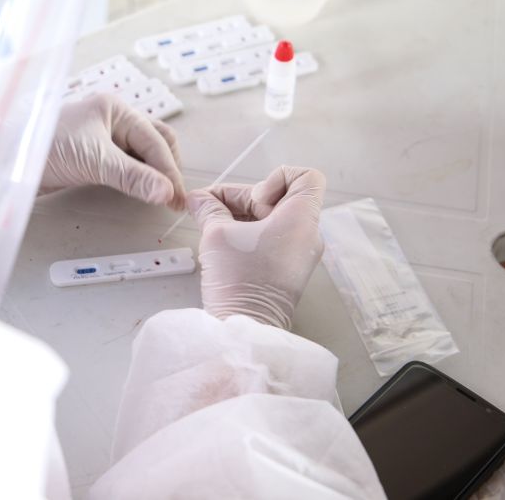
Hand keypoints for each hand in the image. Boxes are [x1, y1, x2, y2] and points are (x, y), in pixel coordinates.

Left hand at [40, 94, 185, 209]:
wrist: (4, 160)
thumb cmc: (45, 148)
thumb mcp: (94, 161)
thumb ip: (133, 177)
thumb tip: (167, 192)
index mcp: (116, 109)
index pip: (156, 141)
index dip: (170, 171)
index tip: (177, 199)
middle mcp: (112, 119)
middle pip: (156, 142)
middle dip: (167, 169)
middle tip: (173, 199)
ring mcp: (102, 136)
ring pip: (142, 154)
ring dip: (153, 174)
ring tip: (161, 197)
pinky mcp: (92, 155)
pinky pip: (125, 164)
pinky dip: (137, 177)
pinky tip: (140, 191)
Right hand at [187, 166, 325, 329]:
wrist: (244, 328)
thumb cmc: (238, 281)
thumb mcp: (216, 234)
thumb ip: (208, 208)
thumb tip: (198, 199)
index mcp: (301, 220)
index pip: (306, 177)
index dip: (276, 178)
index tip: (255, 199)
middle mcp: (307, 235)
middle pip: (279, 198)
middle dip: (243, 199)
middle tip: (212, 208)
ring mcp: (299, 254)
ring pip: (272, 219)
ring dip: (242, 216)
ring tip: (212, 225)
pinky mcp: (287, 270)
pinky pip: (272, 239)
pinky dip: (248, 234)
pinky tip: (222, 241)